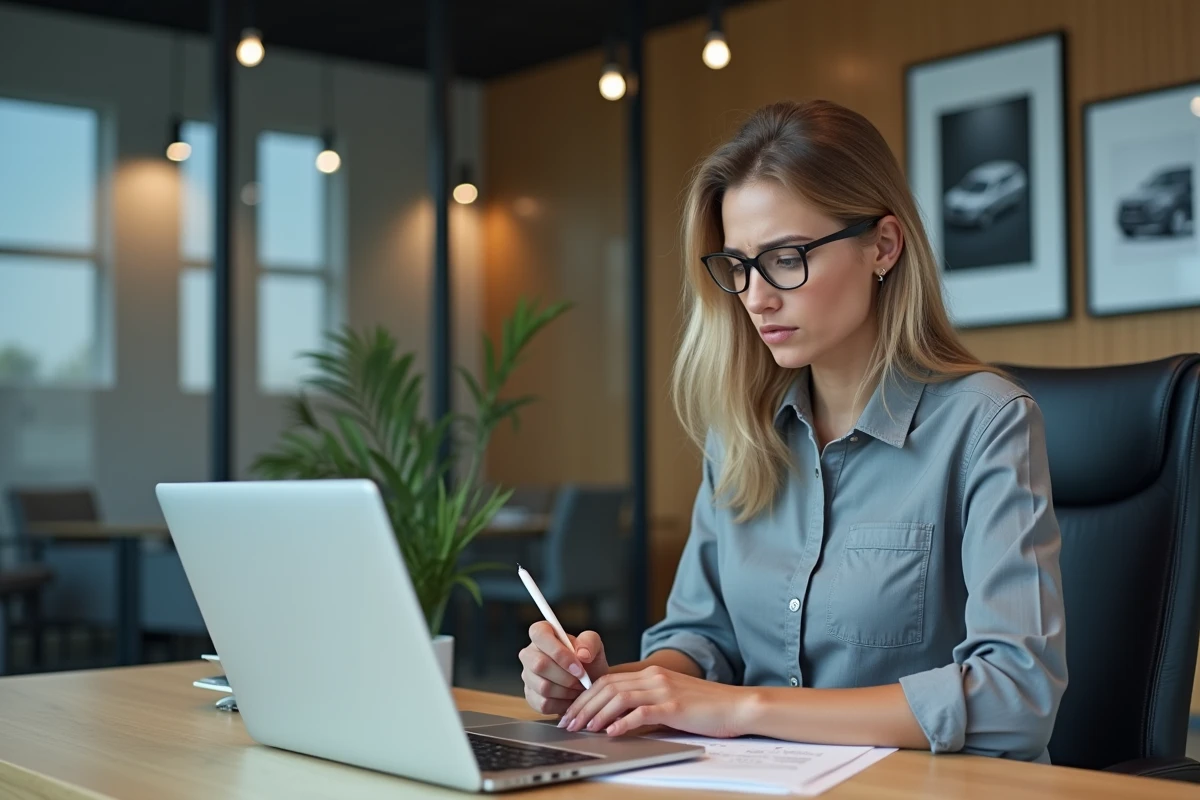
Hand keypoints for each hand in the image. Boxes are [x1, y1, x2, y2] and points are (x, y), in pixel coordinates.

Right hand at [519, 622, 609, 715]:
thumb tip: (582, 654)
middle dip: (566, 676)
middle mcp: (529, 653)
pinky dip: (562, 704)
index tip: (578, 666)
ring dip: (566, 691)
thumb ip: (590, 642)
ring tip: (578, 688)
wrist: (589, 685)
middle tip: (582, 681)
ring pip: (542, 686)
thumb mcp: (594, 646)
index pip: (539, 635)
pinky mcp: (531, 697)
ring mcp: (527, 676)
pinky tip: (570, 698)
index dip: (558, 652)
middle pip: (539, 665)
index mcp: (542, 633)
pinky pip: (543, 703)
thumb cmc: (588, 662)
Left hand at [559, 665, 749, 738]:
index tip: (572, 713)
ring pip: (619, 697)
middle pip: (607, 687)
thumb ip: (645, 705)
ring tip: (585, 729)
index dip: (585, 696)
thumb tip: (616, 722)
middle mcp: (654, 676)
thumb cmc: (705, 708)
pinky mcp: (674, 706)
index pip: (608, 680)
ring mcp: (664, 690)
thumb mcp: (670, 701)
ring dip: (597, 715)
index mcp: (651, 673)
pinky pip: (641, 712)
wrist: (736, 705)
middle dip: (584, 706)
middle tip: (569, 723)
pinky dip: (623, 723)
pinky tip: (612, 733)